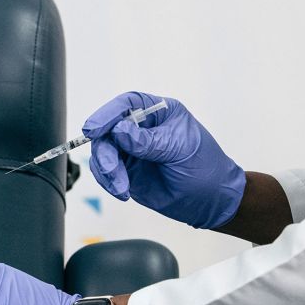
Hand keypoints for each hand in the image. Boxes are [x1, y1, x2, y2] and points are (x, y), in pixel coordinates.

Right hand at [82, 91, 245, 229]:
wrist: (211, 200)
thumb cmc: (204, 167)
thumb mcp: (179, 149)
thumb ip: (148, 141)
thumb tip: (118, 131)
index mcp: (158, 112)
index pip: (127, 104)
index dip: (107, 114)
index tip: (93, 128)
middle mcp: (141, 128)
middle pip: (108, 130)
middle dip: (105, 151)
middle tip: (111, 170)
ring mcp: (132, 150)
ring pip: (103, 152)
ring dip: (107, 170)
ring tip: (121, 187)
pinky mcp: (127, 171)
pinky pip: (106, 172)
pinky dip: (108, 182)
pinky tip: (122, 192)